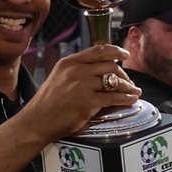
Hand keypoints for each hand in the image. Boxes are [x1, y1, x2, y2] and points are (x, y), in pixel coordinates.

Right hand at [22, 44, 140, 137]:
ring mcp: (83, 86)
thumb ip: (77, 71)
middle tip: (128, 82)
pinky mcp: (88, 102)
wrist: (37, 120)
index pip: (98, 50)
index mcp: (70, 62)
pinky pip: (113, 98)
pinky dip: (126, 98)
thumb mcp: (59, 77)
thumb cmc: (48, 102)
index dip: (116, 51)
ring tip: (134, 91)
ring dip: (128, 86)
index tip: (125, 54)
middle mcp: (77, 70)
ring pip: (114, 81)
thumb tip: (100, 70)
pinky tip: (131, 99)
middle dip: (123, 74)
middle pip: (110, 66)